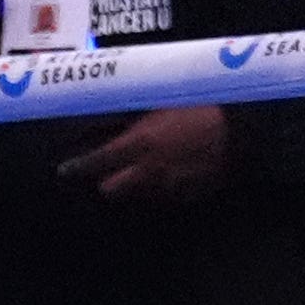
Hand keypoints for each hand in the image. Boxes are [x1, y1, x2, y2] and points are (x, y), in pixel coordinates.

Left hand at [56, 104, 231, 199]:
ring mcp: (166, 189)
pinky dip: (156, 191)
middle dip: (104, 181)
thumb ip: (133, 121)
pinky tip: (165, 175)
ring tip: (138, 171)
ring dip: (131, 187)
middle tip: (106, 170)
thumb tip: (109, 125)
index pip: (96, 163)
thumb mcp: (160, 105)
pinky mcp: (184, 198)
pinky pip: (160, 199)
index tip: (64, 171)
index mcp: (139, 145)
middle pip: (109, 190)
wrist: (240, 131)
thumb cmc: (201, 107)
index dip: (77, 168)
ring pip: (134, 198)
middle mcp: (147, 172)